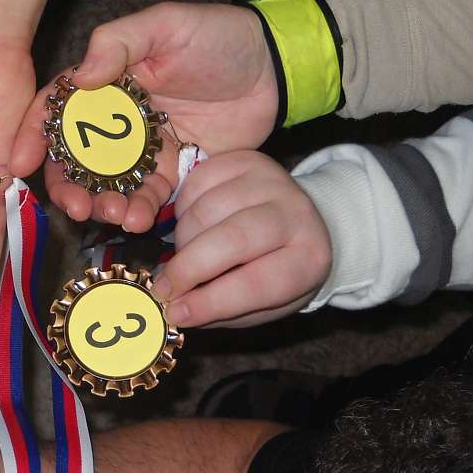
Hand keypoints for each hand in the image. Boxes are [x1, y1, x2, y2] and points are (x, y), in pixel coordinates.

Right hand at [12, 3, 277, 231]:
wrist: (276, 69)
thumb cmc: (219, 37)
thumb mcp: (167, 25)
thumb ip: (119, 43)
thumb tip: (81, 77)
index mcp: (103, 83)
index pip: (54, 109)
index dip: (31, 135)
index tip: (22, 163)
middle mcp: (114, 121)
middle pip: (72, 159)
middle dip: (65, 186)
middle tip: (75, 206)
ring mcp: (141, 150)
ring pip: (105, 185)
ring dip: (100, 204)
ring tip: (111, 214)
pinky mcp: (170, 173)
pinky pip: (145, 197)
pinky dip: (137, 211)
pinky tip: (139, 219)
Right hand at [149, 151, 331, 327]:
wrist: (298, 222)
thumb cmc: (273, 271)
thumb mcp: (260, 304)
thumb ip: (220, 310)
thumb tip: (175, 309)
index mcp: (308, 259)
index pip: (259, 283)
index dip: (213, 301)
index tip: (177, 312)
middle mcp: (297, 214)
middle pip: (234, 238)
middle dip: (189, 267)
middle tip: (163, 288)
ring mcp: (271, 181)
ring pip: (208, 209)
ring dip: (183, 240)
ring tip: (185, 256)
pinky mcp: (246, 159)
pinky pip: (197, 183)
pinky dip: (181, 209)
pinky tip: (189, 225)